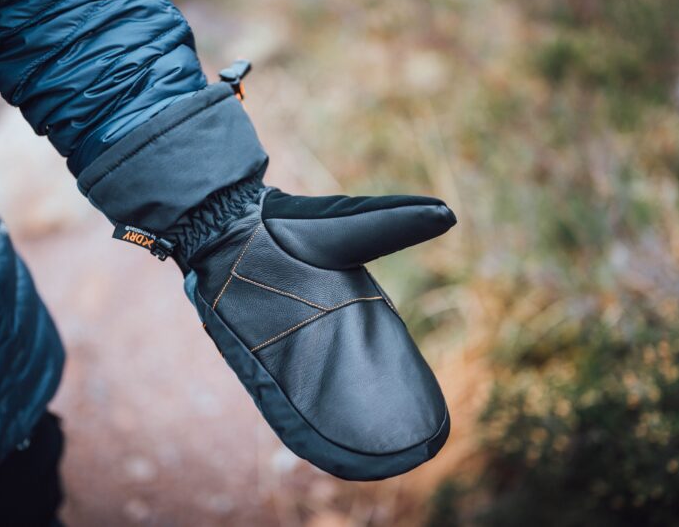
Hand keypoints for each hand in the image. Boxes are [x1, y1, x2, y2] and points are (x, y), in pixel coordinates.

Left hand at [184, 187, 455, 479]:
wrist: (230, 229)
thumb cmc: (288, 227)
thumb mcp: (349, 228)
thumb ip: (396, 224)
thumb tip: (448, 215)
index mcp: (352, 310)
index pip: (388, 355)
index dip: (408, 383)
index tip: (435, 415)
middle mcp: (326, 339)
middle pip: (358, 386)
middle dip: (380, 416)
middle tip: (408, 453)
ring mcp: (292, 355)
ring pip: (324, 402)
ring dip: (343, 429)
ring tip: (372, 463)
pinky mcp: (259, 365)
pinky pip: (284, 405)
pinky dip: (301, 427)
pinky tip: (321, 452)